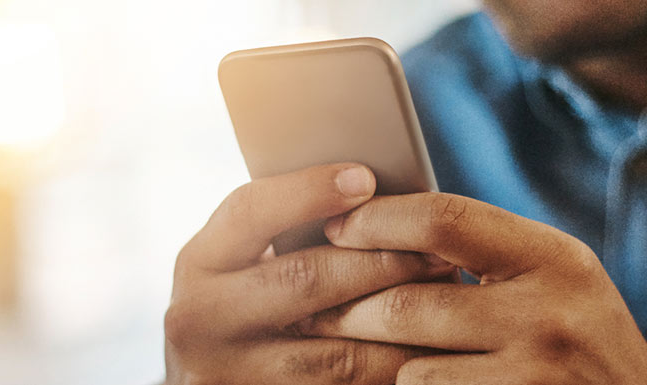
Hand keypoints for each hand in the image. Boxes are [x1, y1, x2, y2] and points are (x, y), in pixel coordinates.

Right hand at [164, 164, 458, 384]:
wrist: (215, 383)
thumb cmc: (251, 307)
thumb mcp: (244, 265)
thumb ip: (286, 232)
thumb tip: (372, 190)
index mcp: (198, 262)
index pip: (250, 211)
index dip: (309, 192)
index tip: (366, 178)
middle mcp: (199, 319)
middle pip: (304, 280)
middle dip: (381, 262)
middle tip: (439, 252)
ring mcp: (229, 374)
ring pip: (337, 352)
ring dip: (402, 327)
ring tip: (448, 302)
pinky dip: (392, 370)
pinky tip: (426, 352)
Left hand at [298, 193, 646, 383]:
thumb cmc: (582, 340)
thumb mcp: (556, 277)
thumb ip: (488, 250)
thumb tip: (376, 223)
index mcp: (555, 259)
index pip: (445, 220)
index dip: (376, 221)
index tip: (335, 227)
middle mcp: (549, 314)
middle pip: (409, 304)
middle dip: (347, 310)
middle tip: (310, 309)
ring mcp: (535, 375)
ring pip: (411, 369)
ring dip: (382, 367)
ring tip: (364, 355)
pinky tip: (409, 382)